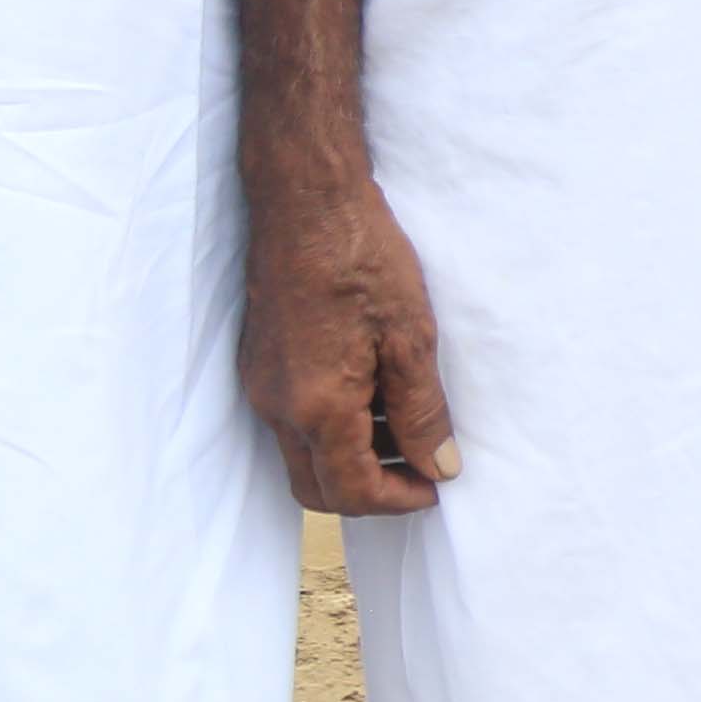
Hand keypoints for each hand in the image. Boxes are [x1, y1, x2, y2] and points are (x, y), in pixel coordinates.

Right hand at [244, 173, 458, 513]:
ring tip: (407, 427)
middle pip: (318, 488)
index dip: (400, 500)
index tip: (438, 487)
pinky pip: (293, 422)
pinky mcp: (260, 364)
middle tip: (422, 468)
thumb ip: (422, 411)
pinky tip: (374, 394)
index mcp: (317, 406)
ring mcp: (262, 386)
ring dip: (353, 459)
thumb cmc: (361, 258)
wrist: (305, 200)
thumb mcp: (411, 336)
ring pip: (303, 456)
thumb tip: (440, 466)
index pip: (353, 491)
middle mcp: (278, 406)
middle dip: (372, 493)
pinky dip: (333, 429)